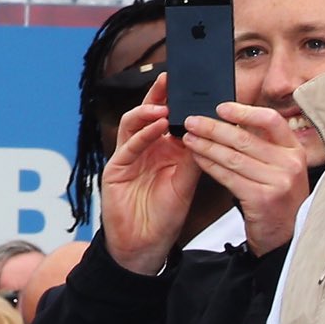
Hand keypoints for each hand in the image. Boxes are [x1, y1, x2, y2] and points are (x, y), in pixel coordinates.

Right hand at [99, 76, 200, 275]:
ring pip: (133, 123)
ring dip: (147, 110)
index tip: (194, 86)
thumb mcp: (186, 182)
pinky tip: (155, 126)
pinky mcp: (116, 169)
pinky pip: (127, 146)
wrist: (145, 245)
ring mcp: (128, 156)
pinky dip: (142, 133)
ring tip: (165, 105)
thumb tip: (208, 128)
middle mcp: (144, 148)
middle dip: (159, 94)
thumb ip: (194, 156)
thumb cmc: (165, 215)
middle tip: (171, 78)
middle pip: (149, 113)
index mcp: (162, 149)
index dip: (178, 100)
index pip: (169, 117)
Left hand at [181, 102, 308, 254]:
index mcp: (295, 150)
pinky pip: (228, 177)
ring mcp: (277, 182)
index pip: (270, 120)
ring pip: (233, 157)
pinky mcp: (261, 199)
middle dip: (213, 128)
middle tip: (192, 121)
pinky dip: (210, 166)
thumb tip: (231, 121)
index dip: (244, 111)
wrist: (286, 236)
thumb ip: (264, 146)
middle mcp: (290, 164)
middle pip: (245, 139)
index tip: (221, 108)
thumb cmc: (278, 198)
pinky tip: (198, 158)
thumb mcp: (281, 168)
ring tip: (189, 138)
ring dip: (206, 146)